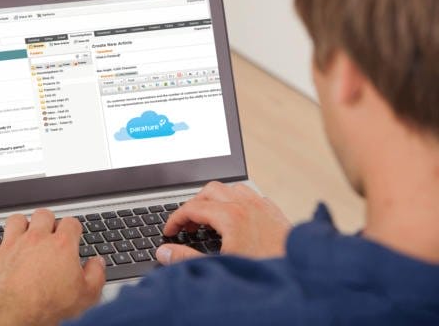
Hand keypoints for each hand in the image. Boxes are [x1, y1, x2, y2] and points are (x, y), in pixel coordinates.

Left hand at [0, 209, 105, 325]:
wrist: (14, 316)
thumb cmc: (47, 306)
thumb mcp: (86, 295)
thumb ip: (96, 275)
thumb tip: (98, 264)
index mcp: (61, 245)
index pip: (71, 222)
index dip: (73, 228)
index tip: (73, 235)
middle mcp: (36, 239)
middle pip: (43, 214)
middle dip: (47, 221)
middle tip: (49, 232)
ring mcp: (11, 245)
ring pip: (15, 220)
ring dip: (20, 225)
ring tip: (24, 233)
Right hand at [156, 182, 290, 263]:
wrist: (300, 276)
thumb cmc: (264, 270)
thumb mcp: (219, 265)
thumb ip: (187, 258)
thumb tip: (165, 252)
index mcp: (230, 216)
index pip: (192, 208)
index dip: (175, 219)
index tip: (169, 231)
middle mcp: (246, 206)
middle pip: (210, 190)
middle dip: (194, 205)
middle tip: (187, 225)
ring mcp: (262, 206)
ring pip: (231, 189)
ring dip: (216, 200)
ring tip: (209, 219)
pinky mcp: (274, 212)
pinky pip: (250, 195)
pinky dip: (236, 202)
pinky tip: (236, 218)